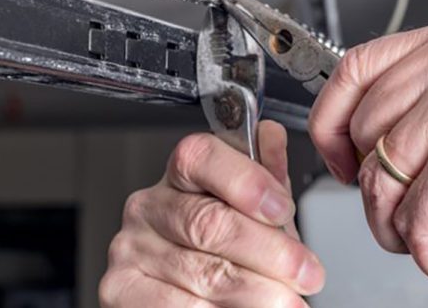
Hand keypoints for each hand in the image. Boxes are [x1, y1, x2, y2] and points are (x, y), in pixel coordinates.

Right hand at [100, 121, 324, 307]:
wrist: (199, 297)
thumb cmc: (227, 250)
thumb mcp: (255, 211)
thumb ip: (265, 176)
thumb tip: (271, 136)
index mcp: (179, 176)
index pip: (201, 157)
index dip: (245, 180)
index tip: (282, 208)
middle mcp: (149, 206)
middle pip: (209, 222)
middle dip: (269, 252)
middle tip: (305, 272)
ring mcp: (131, 249)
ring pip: (203, 272)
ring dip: (256, 291)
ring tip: (289, 301)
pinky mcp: (122, 291)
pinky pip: (180, 306)